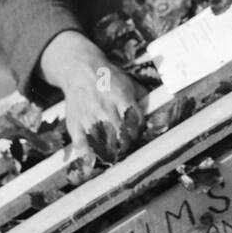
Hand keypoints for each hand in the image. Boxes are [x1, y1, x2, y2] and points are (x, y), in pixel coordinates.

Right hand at [38, 31, 140, 159]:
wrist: (79, 69)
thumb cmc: (108, 77)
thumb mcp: (128, 82)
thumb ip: (142, 97)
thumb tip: (155, 112)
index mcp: (121, 98)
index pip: (136, 122)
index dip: (139, 133)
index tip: (137, 137)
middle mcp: (106, 108)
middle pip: (120, 135)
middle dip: (126, 145)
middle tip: (127, 149)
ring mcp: (89, 116)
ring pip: (102, 141)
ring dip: (110, 153)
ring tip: (114, 157)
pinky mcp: (75, 122)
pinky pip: (80, 143)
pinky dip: (85, 155)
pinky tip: (91, 163)